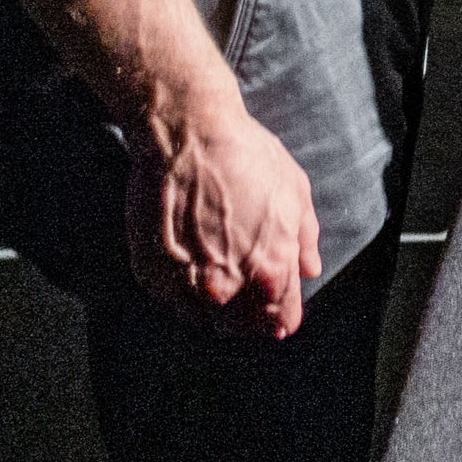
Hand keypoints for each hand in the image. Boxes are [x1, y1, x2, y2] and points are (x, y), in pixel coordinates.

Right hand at [127, 95, 319, 337]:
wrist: (186, 134)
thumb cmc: (245, 155)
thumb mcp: (295, 190)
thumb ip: (305, 239)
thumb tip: (309, 269)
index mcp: (270, 268)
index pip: (281, 319)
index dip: (282, 313)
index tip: (279, 309)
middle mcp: (226, 285)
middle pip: (240, 326)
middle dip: (248, 313)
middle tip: (247, 288)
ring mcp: (184, 282)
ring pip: (202, 316)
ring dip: (212, 303)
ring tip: (215, 269)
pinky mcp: (151, 272)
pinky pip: (171, 297)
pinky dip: (181, 287)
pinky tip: (189, 260)